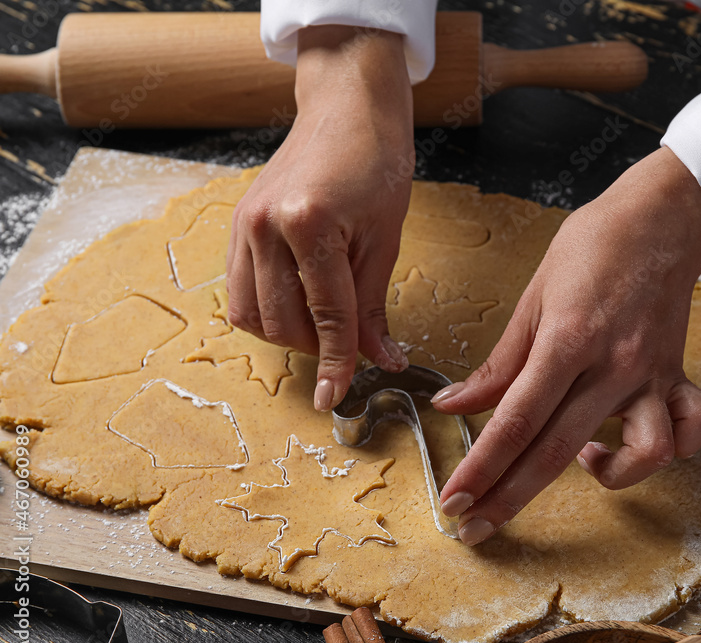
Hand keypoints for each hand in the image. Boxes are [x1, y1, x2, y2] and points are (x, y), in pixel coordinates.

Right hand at [227, 25, 413, 410]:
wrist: (347, 110)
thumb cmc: (376, 164)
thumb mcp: (386, 238)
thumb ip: (373, 305)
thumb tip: (379, 359)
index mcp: (310, 224)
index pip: (325, 314)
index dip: (336, 361)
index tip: (336, 397)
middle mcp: (265, 226)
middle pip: (283, 322)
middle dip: (316, 347)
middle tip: (348, 347)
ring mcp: (243, 224)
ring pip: (252, 315)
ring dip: (288, 334)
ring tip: (323, 324)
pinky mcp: (236, 224)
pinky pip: (239, 291)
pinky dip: (266, 311)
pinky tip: (296, 305)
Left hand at [432, 147, 700, 544]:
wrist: (660, 219)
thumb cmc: (592, 248)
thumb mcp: (533, 298)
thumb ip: (498, 362)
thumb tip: (453, 404)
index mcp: (568, 341)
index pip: (516, 418)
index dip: (482, 467)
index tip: (455, 500)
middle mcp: (612, 366)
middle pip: (557, 449)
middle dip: (510, 497)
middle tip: (475, 528)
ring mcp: (650, 375)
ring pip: (644, 453)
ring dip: (611, 474)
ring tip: (583, 460)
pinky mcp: (677, 376)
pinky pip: (692, 429)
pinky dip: (673, 449)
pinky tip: (636, 442)